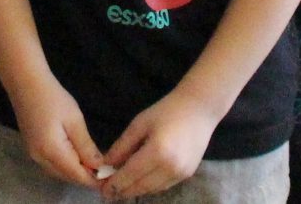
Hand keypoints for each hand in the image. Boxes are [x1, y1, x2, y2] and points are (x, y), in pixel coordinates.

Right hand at [9, 71, 103, 186]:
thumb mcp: (75, 120)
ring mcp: (34, 155)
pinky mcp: (33, 150)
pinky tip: (77, 158)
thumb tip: (99, 166)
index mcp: (52, 152)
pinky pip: (52, 166)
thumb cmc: (53, 97)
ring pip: (59, 173)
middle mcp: (40, 159)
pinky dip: (66, 166)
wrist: (26, 83)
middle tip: (106, 170)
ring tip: (95, 164)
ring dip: (76, 172)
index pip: (76, 175)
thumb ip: (86, 146)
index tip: (111, 177)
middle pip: (67, 177)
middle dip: (86, 177)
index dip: (94, 180)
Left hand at [99, 88, 219, 198]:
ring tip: (121, 187)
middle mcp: (170, 168)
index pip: (129, 175)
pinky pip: (163, 186)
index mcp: (157, 152)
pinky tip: (140, 180)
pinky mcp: (187, 175)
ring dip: (135, 190)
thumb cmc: (167, 111)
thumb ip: (122, 146)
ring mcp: (181, 173)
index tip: (101, 188)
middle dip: (122, 191)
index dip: (114, 184)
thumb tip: (106, 165)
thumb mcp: (140, 124)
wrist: (200, 109)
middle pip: (140, 187)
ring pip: (151, 190)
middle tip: (108, 191)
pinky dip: (149, 186)